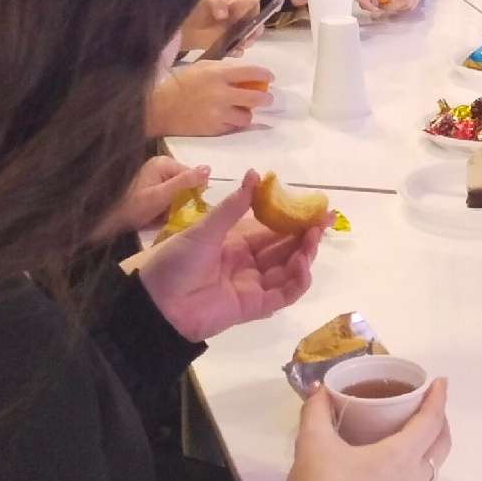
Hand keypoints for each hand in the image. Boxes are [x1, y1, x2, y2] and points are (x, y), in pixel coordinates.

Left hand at [103, 154, 208, 238]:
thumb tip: (209, 168)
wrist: (105, 219)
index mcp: (164, 163)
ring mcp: (155, 176)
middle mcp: (161, 166)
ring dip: (173, 207)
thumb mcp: (161, 196)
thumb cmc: (132, 207)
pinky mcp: (151, 187)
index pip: (193, 176)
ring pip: (177, 193)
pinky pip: (168, 197)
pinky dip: (165, 208)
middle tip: (170, 215)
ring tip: (161, 217)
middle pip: (186, 185)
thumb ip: (185, 182)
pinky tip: (156, 217)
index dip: (193, 194)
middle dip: (182, 202)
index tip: (185, 210)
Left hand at [131, 175, 321, 339]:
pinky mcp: (254, 306)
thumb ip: (234, 207)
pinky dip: (297, 281)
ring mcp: (253, 285)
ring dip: (304, 255)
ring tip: (312, 239)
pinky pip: (283, 294)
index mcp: (237, 242)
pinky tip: (303, 265)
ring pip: (289, 270)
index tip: (316, 206)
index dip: (295, 217)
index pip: (273, 228)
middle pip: (286, 247)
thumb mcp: (205, 229)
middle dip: (307, 234)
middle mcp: (249, 262)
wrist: (156, 303)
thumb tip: (257, 174)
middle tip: (325, 220)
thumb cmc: (176, 261)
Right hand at [147, 60, 271, 137]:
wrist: (160, 107)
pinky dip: (233, 123)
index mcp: (219, 74)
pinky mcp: (214, 129)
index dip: (265, 75)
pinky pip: (233, 128)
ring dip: (247, 113)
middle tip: (267, 98)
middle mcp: (222, 94)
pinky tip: (227, 118)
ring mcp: (219, 114)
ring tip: (242, 110)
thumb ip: (226, 69)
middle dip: (266, 98)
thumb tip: (247, 74)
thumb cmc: (181, 83)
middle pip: (256, 98)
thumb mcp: (203, 67)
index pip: (252, 72)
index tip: (269, 78)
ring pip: (247, 116)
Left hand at [180, 0, 259, 54]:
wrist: (183, 26)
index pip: (256, 3)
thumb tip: (224, 14)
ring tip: (239, 44)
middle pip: (257, 23)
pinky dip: (237, 52)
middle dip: (255, 30)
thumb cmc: (197, 7)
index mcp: (238, 3)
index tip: (254, 19)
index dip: (260, 10)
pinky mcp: (228, 44)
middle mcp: (240, 17)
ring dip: (247, 42)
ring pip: (250, 37)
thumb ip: (217, 2)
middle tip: (248, 36)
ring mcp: (235, 32)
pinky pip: (238, 49)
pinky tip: (232, 51)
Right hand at [270, 381, 452, 480]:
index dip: (438, 398)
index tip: (440, 382)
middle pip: (442, 444)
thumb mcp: (312, 443)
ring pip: (435, 468)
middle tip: (426, 405)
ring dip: (432, 447)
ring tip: (415, 434)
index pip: (431, 420)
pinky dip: (422, 470)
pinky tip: (404, 468)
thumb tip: (318, 388)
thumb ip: (317, 409)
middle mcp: (416, 480)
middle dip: (440, 420)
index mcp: (400, 456)